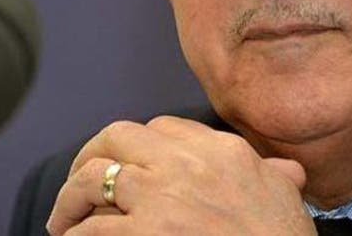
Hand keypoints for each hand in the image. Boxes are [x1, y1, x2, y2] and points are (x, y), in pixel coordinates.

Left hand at [46, 116, 315, 234]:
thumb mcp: (285, 197)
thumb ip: (275, 175)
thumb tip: (287, 170)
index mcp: (223, 151)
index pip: (165, 127)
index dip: (139, 145)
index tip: (131, 165)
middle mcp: (187, 164)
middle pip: (119, 137)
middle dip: (91, 156)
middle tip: (81, 180)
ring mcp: (161, 199)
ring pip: (93, 178)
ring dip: (71, 199)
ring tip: (65, 220)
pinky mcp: (142, 235)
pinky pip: (91, 228)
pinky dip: (77, 235)